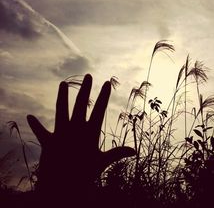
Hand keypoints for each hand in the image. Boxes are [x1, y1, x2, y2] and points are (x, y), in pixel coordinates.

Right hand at [27, 74, 134, 198]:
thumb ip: (115, 154)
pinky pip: (41, 132)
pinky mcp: (50, 143)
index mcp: (90, 133)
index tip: (107, 83)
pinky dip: (35, 126)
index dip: (103, 97)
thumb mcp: (100, 162)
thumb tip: (134, 151)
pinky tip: (29, 117)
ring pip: (62, 111)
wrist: (67, 187)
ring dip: (62, 98)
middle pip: (81, 105)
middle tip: (89, 75)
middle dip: (85, 90)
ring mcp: (63, 134)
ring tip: (63, 83)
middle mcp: (77, 130)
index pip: (98, 110)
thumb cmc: (84, 175)